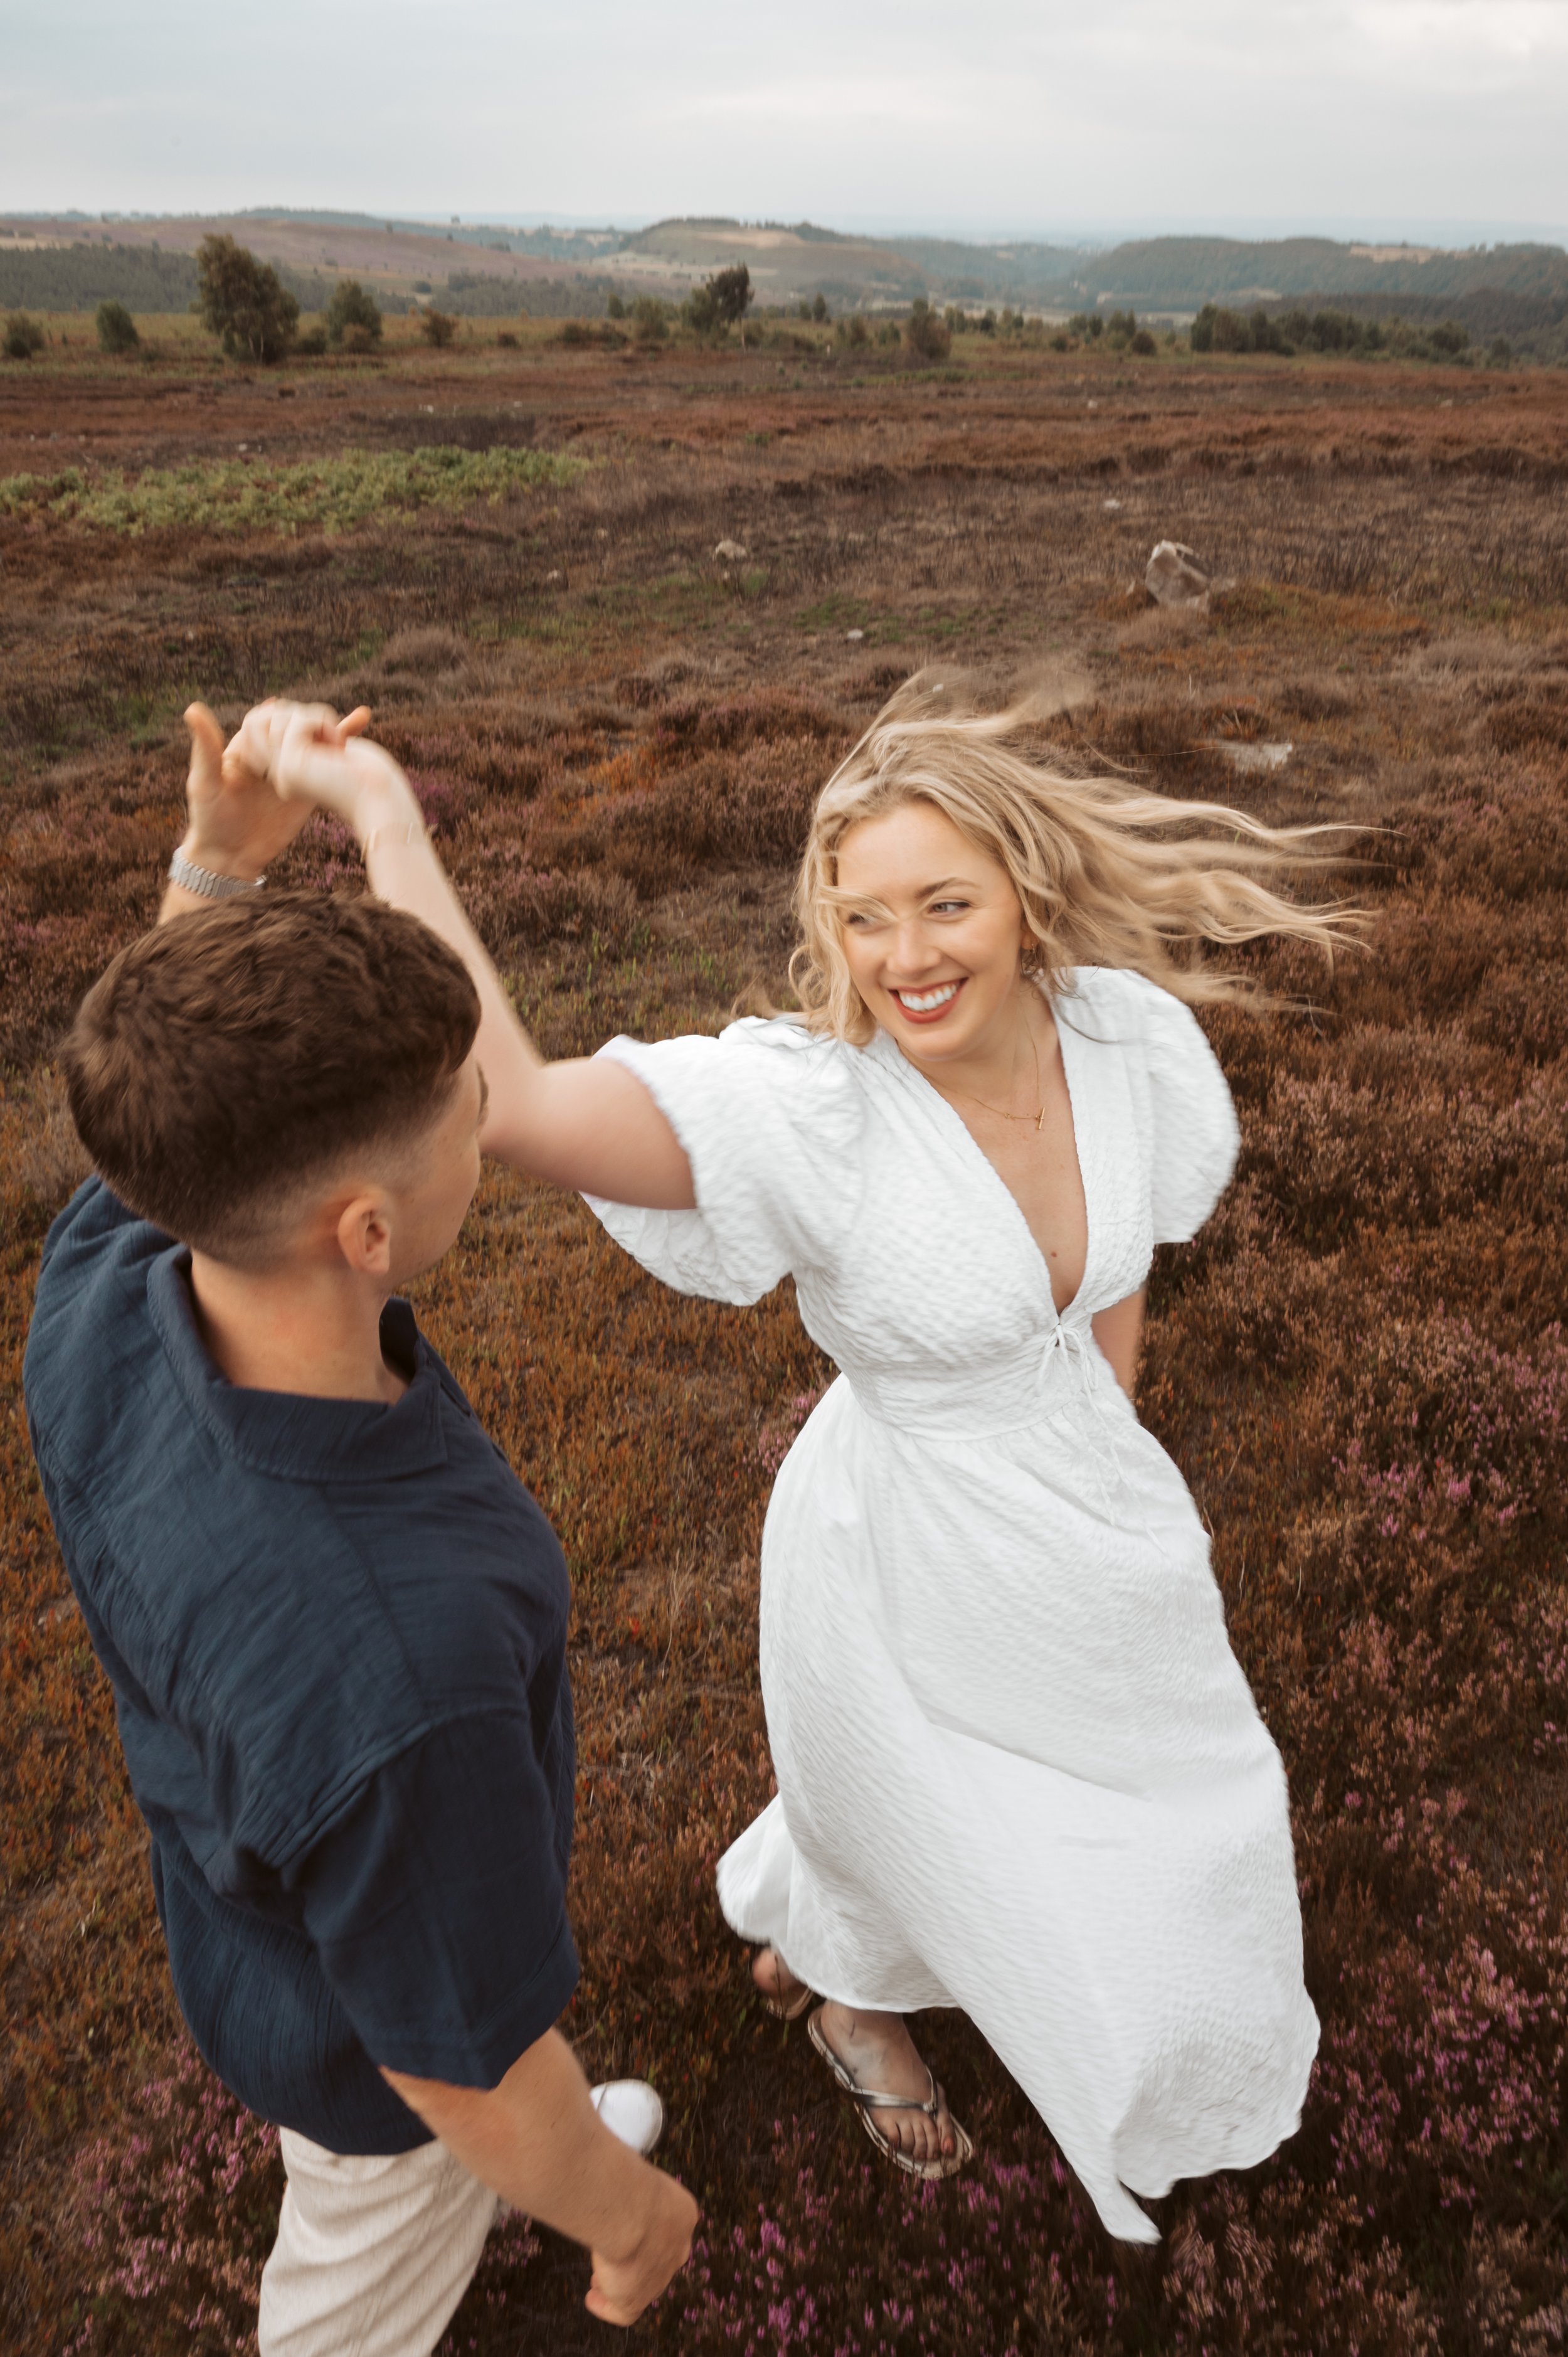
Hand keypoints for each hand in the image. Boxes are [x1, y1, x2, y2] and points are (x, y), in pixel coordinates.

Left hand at [180, 698, 370, 880]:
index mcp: (246, 745)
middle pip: (296, 724)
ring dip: (332, 728)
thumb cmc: (210, 820)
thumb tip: (193, 709)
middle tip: (324, 730)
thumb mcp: (204, 782)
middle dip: (312, 722)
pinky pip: (326, 763)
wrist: (231, 857)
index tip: (294, 721)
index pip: (269, 717)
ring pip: (314, 738)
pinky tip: (359, 722)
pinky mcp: (308, 786)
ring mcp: (291, 768)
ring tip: (352, 723)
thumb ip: (206, 748)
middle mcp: (270, 752)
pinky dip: (344, 742)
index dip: (284, 716)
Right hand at [275, 712, 422, 848]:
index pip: (283, 724)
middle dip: (311, 717)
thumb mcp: (330, 743)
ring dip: (318, 719)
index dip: (313, 723)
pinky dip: (324, 721)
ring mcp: (283, 771)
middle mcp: (282, 775)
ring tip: (338, 745)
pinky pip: (298, 719)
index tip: (339, 745)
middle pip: (278, 717)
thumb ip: (304, 727)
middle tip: (339, 744)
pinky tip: (339, 746)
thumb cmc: (367, 773)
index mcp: (291, 774)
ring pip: (285, 715)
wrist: (382, 799)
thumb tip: (271, 701)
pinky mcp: (290, 764)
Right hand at [585, 2170, 697, 2326]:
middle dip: (637, 2263)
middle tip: (614, 2263)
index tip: (627, 2233)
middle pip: (657, 2260)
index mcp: (682, 2214)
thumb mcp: (637, 2177)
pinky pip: (625, 2313)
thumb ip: (631, 2187)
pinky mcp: (637, 2299)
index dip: (647, 2235)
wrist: (629, 2209)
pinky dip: (607, 2308)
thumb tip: (611, 2179)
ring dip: (620, 2285)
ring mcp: (660, 2277)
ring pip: (642, 2286)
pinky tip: (592, 2299)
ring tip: (598, 2282)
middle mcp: (678, 2248)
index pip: (667, 2229)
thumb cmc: (627, 2181)